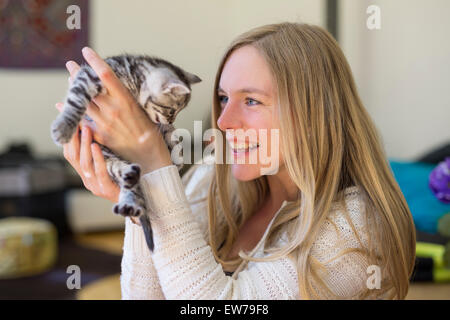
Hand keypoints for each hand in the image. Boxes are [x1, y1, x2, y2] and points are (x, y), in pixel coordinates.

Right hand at [56, 102, 119, 203]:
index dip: (68, 138)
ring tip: (87, 129)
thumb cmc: (126, 179)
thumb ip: (102, 151)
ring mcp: (95, 186)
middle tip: (77, 121)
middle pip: (73, 157)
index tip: (70, 122)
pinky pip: (100, 172)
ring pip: (84, 164)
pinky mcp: (106, 189)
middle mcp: (87, 181)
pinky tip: (96, 146)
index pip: (70, 154)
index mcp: (85, 174)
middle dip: (74, 138)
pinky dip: (97, 158)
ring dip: (84, 144)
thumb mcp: (111, 164)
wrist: (139, 200)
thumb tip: (95, 127)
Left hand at [61, 47, 171, 173]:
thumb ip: (124, 97)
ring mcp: (104, 123)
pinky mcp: (100, 135)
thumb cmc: (148, 130)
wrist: (148, 155)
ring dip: (73, 92)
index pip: (105, 74)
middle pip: (89, 87)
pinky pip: (80, 121)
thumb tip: (111, 84)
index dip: (94, 60)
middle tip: (70, 65)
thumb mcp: (141, 109)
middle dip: (77, 74)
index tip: (87, 51)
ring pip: (82, 103)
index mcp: (125, 100)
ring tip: (69, 82)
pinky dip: (70, 112)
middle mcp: (112, 110)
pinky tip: (63, 106)